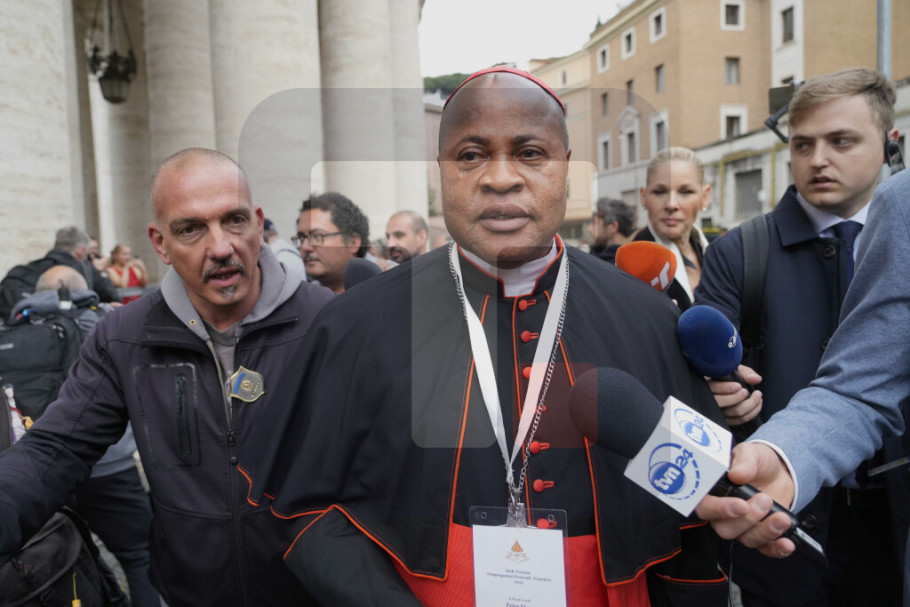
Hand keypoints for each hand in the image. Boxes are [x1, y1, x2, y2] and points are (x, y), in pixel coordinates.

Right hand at [695, 442, 796, 558]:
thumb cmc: (757, 461)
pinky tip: (787, 542)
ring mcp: (742, 526)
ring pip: (746, 539)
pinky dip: (776, 549)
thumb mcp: (750, 453)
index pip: (705, 507)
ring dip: (766, 532)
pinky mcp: (760, 535)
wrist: (780, 471)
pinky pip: (765, 549)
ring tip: (782, 517)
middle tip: (765, 500)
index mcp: (714, 492)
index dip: (719, 510)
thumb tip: (737, 473)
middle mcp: (724, 513)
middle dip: (748, 519)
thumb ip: (744, 462)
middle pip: (725, 529)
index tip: (740, 505)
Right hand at [709, 364, 761, 425]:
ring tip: (758, 395)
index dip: (724, 388)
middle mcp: (710, 400)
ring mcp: (718, 412)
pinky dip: (752, 413)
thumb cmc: (729, 377)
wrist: (727, 386)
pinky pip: (740, 420)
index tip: (738, 386)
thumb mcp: (733, 370)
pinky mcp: (727, 420)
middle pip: (722, 403)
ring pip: (734, 412)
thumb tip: (756, 379)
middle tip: (747, 391)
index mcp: (707, 384)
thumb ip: (744, 372)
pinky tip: (758, 404)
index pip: (712, 388)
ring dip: (750, 405)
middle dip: (738, 397)